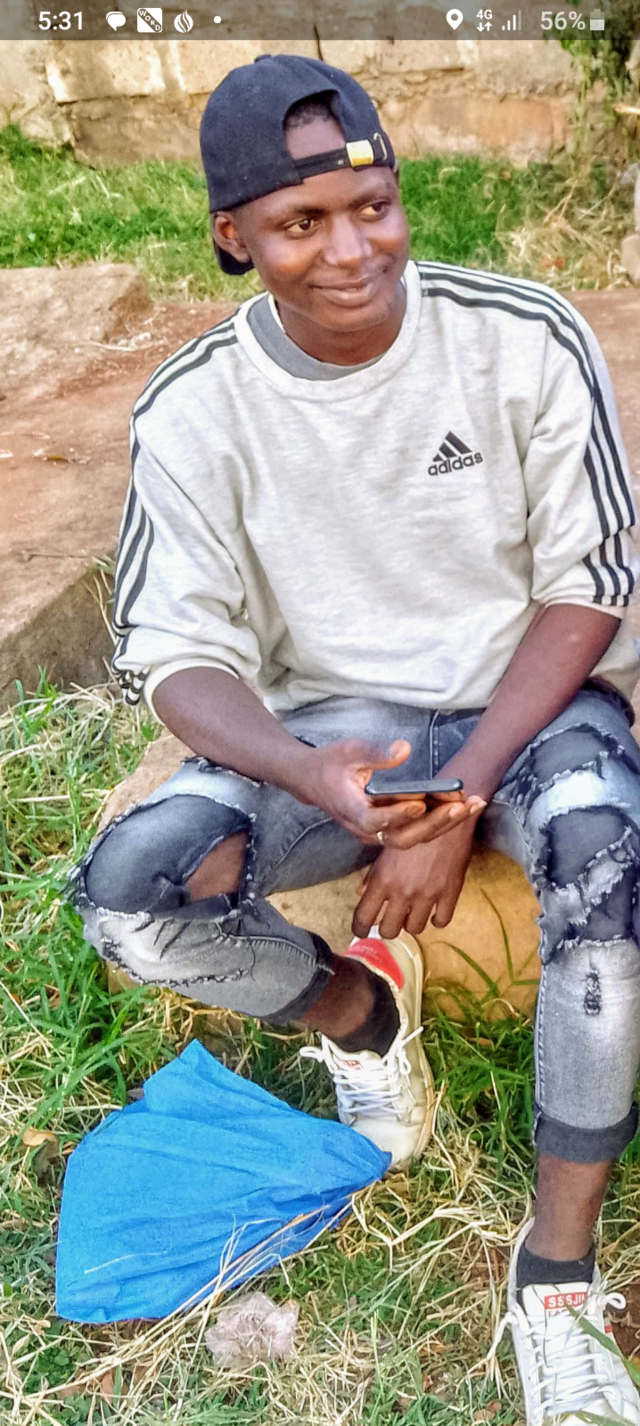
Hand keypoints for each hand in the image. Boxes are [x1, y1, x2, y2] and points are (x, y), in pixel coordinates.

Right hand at [295, 738, 482, 846]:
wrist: (314, 782)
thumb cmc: (331, 764)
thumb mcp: (348, 750)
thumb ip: (375, 752)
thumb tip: (405, 749)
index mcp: (352, 811)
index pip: (375, 820)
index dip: (398, 815)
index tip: (420, 804)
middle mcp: (366, 830)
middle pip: (403, 837)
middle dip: (435, 823)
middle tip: (463, 806)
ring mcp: (379, 833)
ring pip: (415, 838)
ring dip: (446, 824)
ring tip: (474, 804)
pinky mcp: (390, 830)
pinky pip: (417, 831)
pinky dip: (440, 820)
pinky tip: (464, 804)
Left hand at [353, 820, 475, 937]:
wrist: (446, 814)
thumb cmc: (412, 827)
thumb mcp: (388, 848)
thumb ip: (373, 874)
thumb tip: (361, 892)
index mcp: (382, 880)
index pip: (364, 918)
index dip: (360, 929)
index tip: (363, 931)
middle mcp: (402, 891)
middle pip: (390, 931)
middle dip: (389, 928)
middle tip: (392, 920)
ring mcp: (427, 894)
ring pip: (415, 929)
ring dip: (413, 922)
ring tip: (414, 912)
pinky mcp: (449, 893)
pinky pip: (441, 921)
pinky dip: (436, 919)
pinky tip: (434, 910)